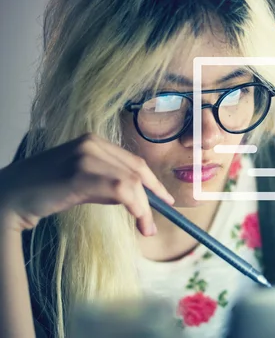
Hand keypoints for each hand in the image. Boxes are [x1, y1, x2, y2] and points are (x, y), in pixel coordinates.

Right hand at [0, 133, 174, 233]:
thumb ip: (107, 181)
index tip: (165, 198)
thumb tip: (137, 197)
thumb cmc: (45, 192)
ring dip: (144, 207)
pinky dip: (136, 207)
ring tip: (146, 228)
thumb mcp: (82, 180)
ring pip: (131, 181)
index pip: (134, 161)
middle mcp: (92, 143)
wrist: (10, 197)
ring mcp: (86, 156)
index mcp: (93, 141)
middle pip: (136, 170)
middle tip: (158, 221)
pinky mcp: (79, 173)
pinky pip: (121, 189)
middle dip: (153, 196)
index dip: (153, 181)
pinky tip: (138, 220)